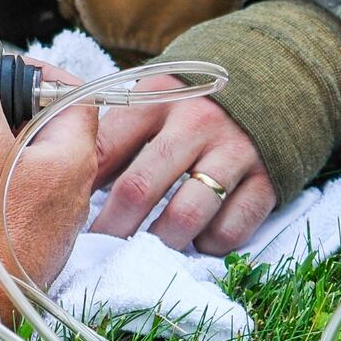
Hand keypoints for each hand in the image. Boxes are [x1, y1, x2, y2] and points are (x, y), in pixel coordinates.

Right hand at [0, 27, 96, 288]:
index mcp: (76, 157)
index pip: (76, 95)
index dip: (41, 74)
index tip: (5, 67)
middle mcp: (73, 190)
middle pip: (44, 127)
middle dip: (1, 110)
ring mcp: (51, 221)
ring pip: (23, 162)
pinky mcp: (26, 243)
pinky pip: (10, 195)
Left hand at [91, 74, 276, 255]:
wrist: (274, 87)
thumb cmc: (193, 105)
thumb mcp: (153, 102)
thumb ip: (117, 136)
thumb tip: (73, 183)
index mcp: (158, 99)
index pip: (107, 148)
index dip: (80, 187)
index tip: (67, 215)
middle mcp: (196, 124)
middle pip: (140, 188)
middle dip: (112, 228)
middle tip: (97, 250)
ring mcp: (234, 153)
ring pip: (185, 217)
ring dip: (158, 244)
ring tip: (142, 254)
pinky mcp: (266, 183)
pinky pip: (229, 231)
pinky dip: (206, 246)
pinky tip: (194, 241)